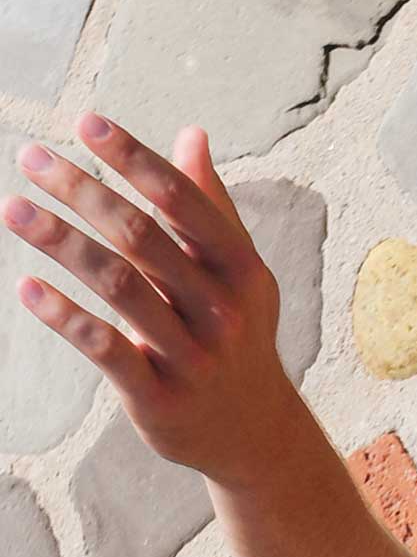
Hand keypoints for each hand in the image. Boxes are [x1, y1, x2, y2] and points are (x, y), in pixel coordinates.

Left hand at [2, 111, 288, 482]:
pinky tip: (27, 287)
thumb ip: (211, 208)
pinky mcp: (160, 398)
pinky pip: (106, 350)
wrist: (253, 434)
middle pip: (141, 237)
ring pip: (118, 287)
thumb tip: (191, 135)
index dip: (132, 158)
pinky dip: (63, 316)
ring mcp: (192, 358)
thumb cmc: (237, 338)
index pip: (181, 202)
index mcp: (240, 271)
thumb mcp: (239, 275)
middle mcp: (221, 313)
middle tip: (30, 158)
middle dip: (81, 190)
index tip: (85, 122)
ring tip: (13, 208)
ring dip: (60, 241)